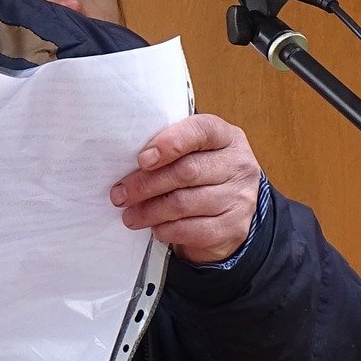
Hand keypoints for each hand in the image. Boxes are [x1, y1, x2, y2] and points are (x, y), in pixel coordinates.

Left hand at [110, 114, 261, 264]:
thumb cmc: (201, 174)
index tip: (142, 159)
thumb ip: (168, 150)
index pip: (201, 131)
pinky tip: (155, 228)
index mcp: (226, 137)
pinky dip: (167, 229)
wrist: (231, 211)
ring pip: (184, 203)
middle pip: (186, 171)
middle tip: (120, 194)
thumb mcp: (192, 153)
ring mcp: (239, 197)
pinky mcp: (234, 227)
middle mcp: (238, 165)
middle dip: (146, 184)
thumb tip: (124, 164)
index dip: (170, 143)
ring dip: (150, 211)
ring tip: (130, 215)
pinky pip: (192, 230)